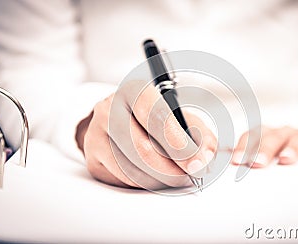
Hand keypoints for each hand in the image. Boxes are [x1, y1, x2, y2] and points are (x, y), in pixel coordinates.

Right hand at [76, 82, 216, 189]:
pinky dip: (146, 184)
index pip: (154, 116)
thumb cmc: (155, 119)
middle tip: (190, 176)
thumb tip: (205, 159)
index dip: (179, 144)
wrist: (119, 121)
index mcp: (133, 91)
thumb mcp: (181, 118)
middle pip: (143, 149)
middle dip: (173, 169)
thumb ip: (199, 134)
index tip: (196, 163)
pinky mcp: (92, 158)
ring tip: (177, 178)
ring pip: (133, 170)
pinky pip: (123, 180)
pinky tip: (156, 178)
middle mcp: (108, 109)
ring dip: (161, 180)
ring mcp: (95, 134)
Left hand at [232, 126, 297, 167]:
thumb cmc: (279, 163)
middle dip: (264, 150)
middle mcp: (282, 133)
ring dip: (291, 148)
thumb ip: (243, 161)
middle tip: (257, 163)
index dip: (243, 147)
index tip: (236, 161)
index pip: (251, 138)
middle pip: (271, 138)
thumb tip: (218, 163)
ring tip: (285, 160)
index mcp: (264, 136)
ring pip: (296, 139)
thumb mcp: (262, 162)